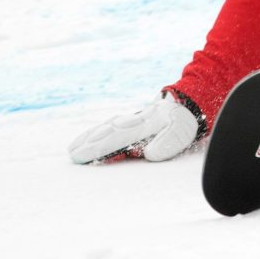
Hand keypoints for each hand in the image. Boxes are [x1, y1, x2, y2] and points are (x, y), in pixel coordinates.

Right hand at [68, 91, 205, 163]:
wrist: (186, 103)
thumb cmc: (182, 122)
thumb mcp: (180, 132)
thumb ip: (167, 142)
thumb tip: (148, 153)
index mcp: (145, 124)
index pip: (119, 137)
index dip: (100, 147)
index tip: (82, 155)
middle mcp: (133, 122)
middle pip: (108, 132)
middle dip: (90, 143)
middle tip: (73, 155)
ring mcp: (130, 122)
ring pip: (106, 129)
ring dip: (89, 139)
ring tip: (73, 150)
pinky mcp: (130, 125)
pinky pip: (109, 129)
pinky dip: (95, 135)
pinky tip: (84, 142)